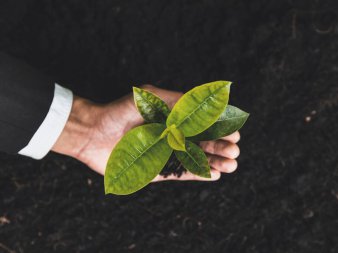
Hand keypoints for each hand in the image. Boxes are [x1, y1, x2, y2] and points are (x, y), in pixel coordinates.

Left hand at [52, 85, 239, 181]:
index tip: (234, 133)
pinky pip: (181, 173)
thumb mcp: (151, 98)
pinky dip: (198, 173)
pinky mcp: (157, 170)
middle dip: (221, 147)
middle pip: (203, 143)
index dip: (220, 129)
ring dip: (215, 162)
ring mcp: (165, 154)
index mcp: (173, 118)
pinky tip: (214, 174)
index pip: (203, 125)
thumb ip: (177, 101)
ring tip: (231, 164)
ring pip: (196, 159)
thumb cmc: (120, 111)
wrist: (93, 132)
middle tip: (235, 151)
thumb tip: (207, 103)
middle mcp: (172, 136)